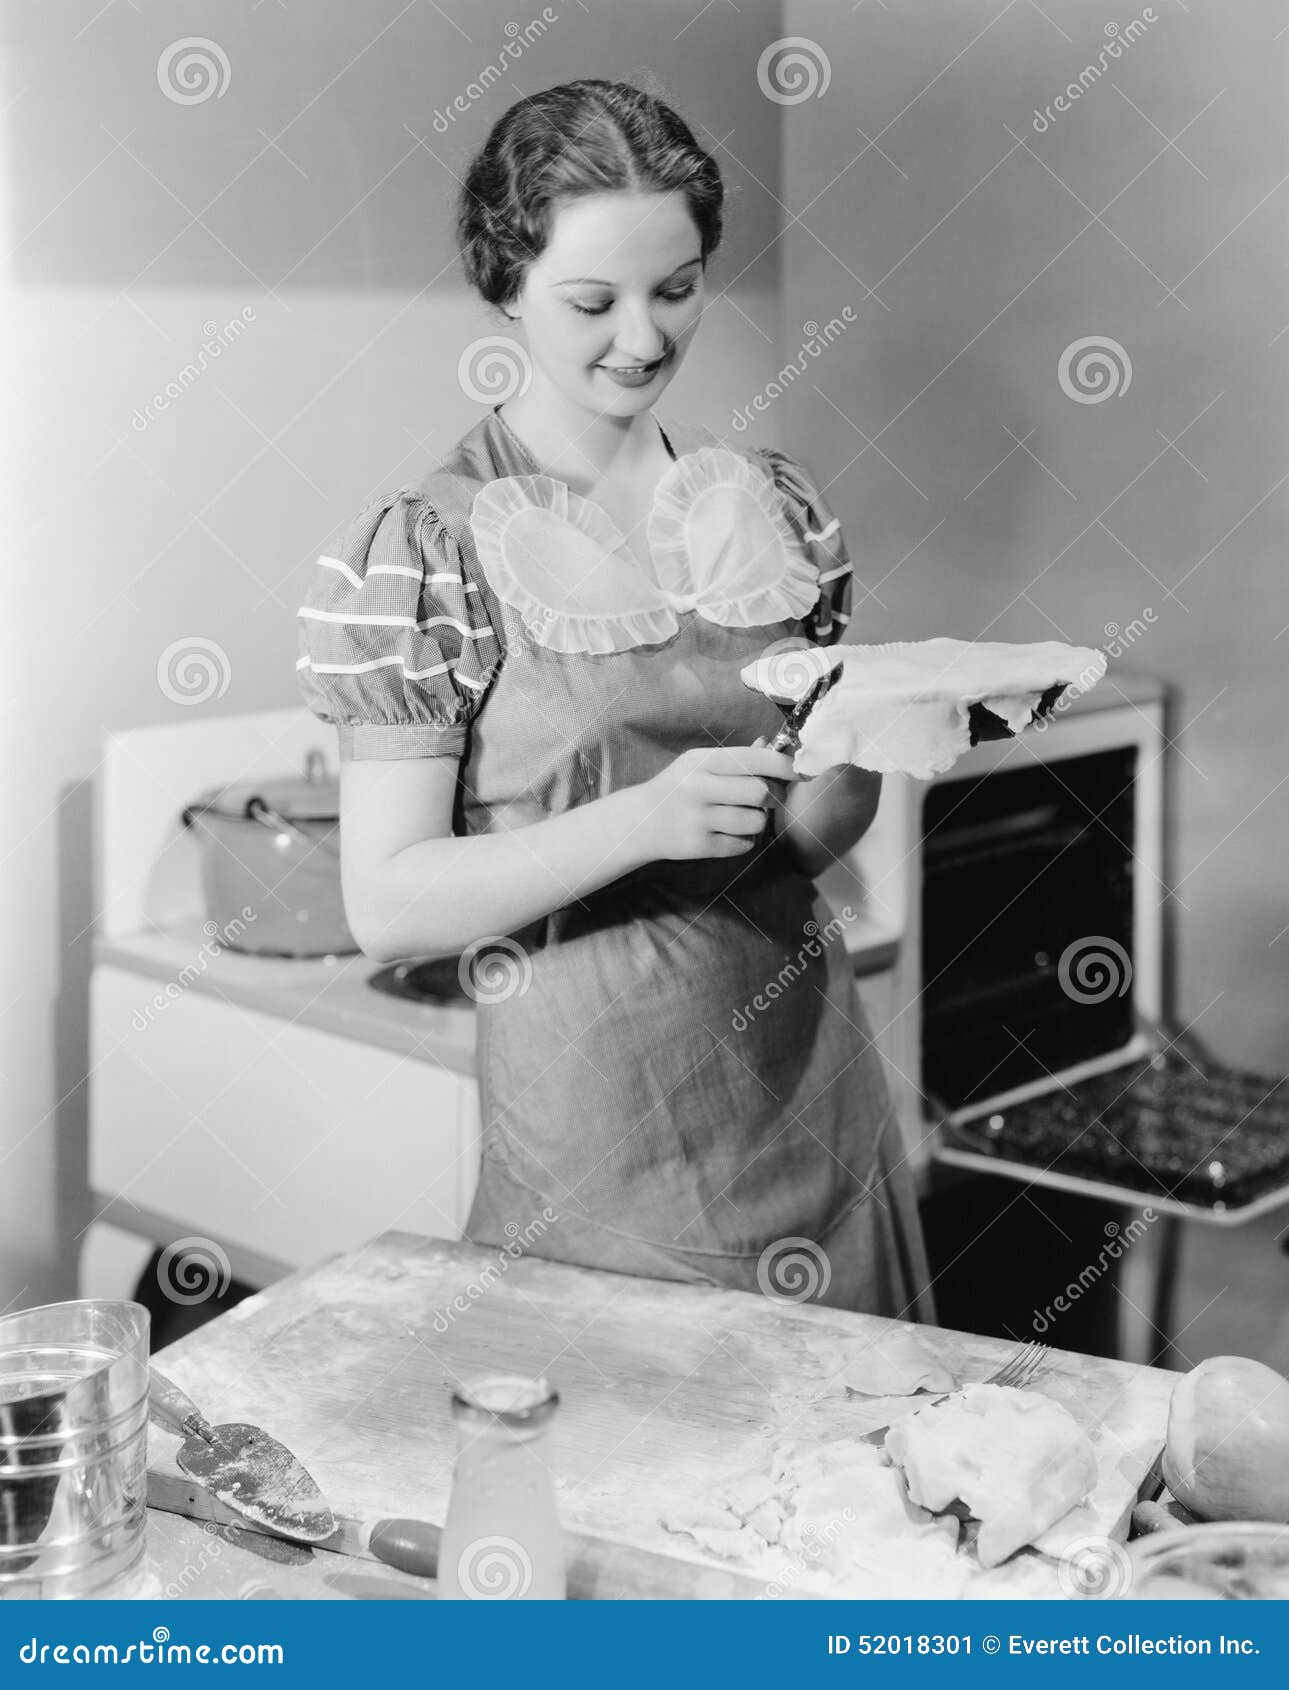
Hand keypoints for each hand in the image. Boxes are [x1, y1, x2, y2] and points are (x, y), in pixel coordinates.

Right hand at [631, 745, 799, 861]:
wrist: (639, 822)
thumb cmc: (677, 788)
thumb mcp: (699, 764)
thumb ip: (736, 757)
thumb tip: (769, 745)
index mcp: (702, 761)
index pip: (754, 759)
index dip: (784, 765)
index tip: (801, 771)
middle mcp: (699, 787)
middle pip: (760, 792)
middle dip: (774, 797)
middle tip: (770, 798)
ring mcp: (698, 819)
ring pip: (755, 821)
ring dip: (759, 820)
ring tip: (744, 817)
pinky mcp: (699, 845)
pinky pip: (743, 845)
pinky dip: (744, 840)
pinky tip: (729, 833)